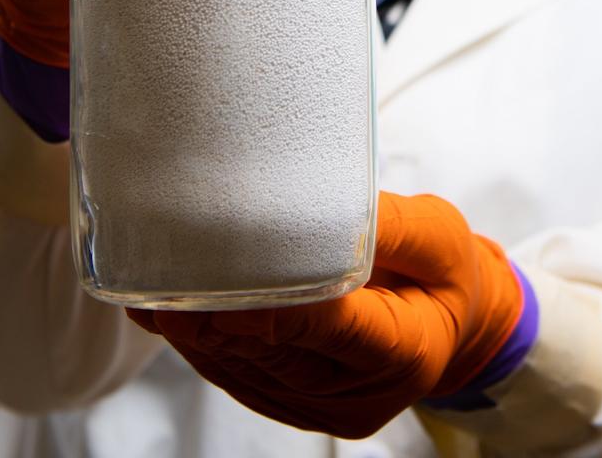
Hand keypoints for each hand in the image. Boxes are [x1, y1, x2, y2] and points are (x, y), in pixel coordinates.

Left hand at [127, 192, 527, 438]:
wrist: (453, 329)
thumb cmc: (445, 276)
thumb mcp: (440, 235)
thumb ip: (385, 222)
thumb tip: (324, 194)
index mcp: (404, 352)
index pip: (322, 322)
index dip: (264, 299)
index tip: (213, 267)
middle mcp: (354, 393)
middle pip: (269, 349)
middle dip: (211, 307)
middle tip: (157, 263)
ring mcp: (318, 407)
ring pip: (240, 367)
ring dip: (193, 326)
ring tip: (148, 279)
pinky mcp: (289, 405)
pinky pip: (233, 376)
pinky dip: (201, 341)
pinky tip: (168, 308)